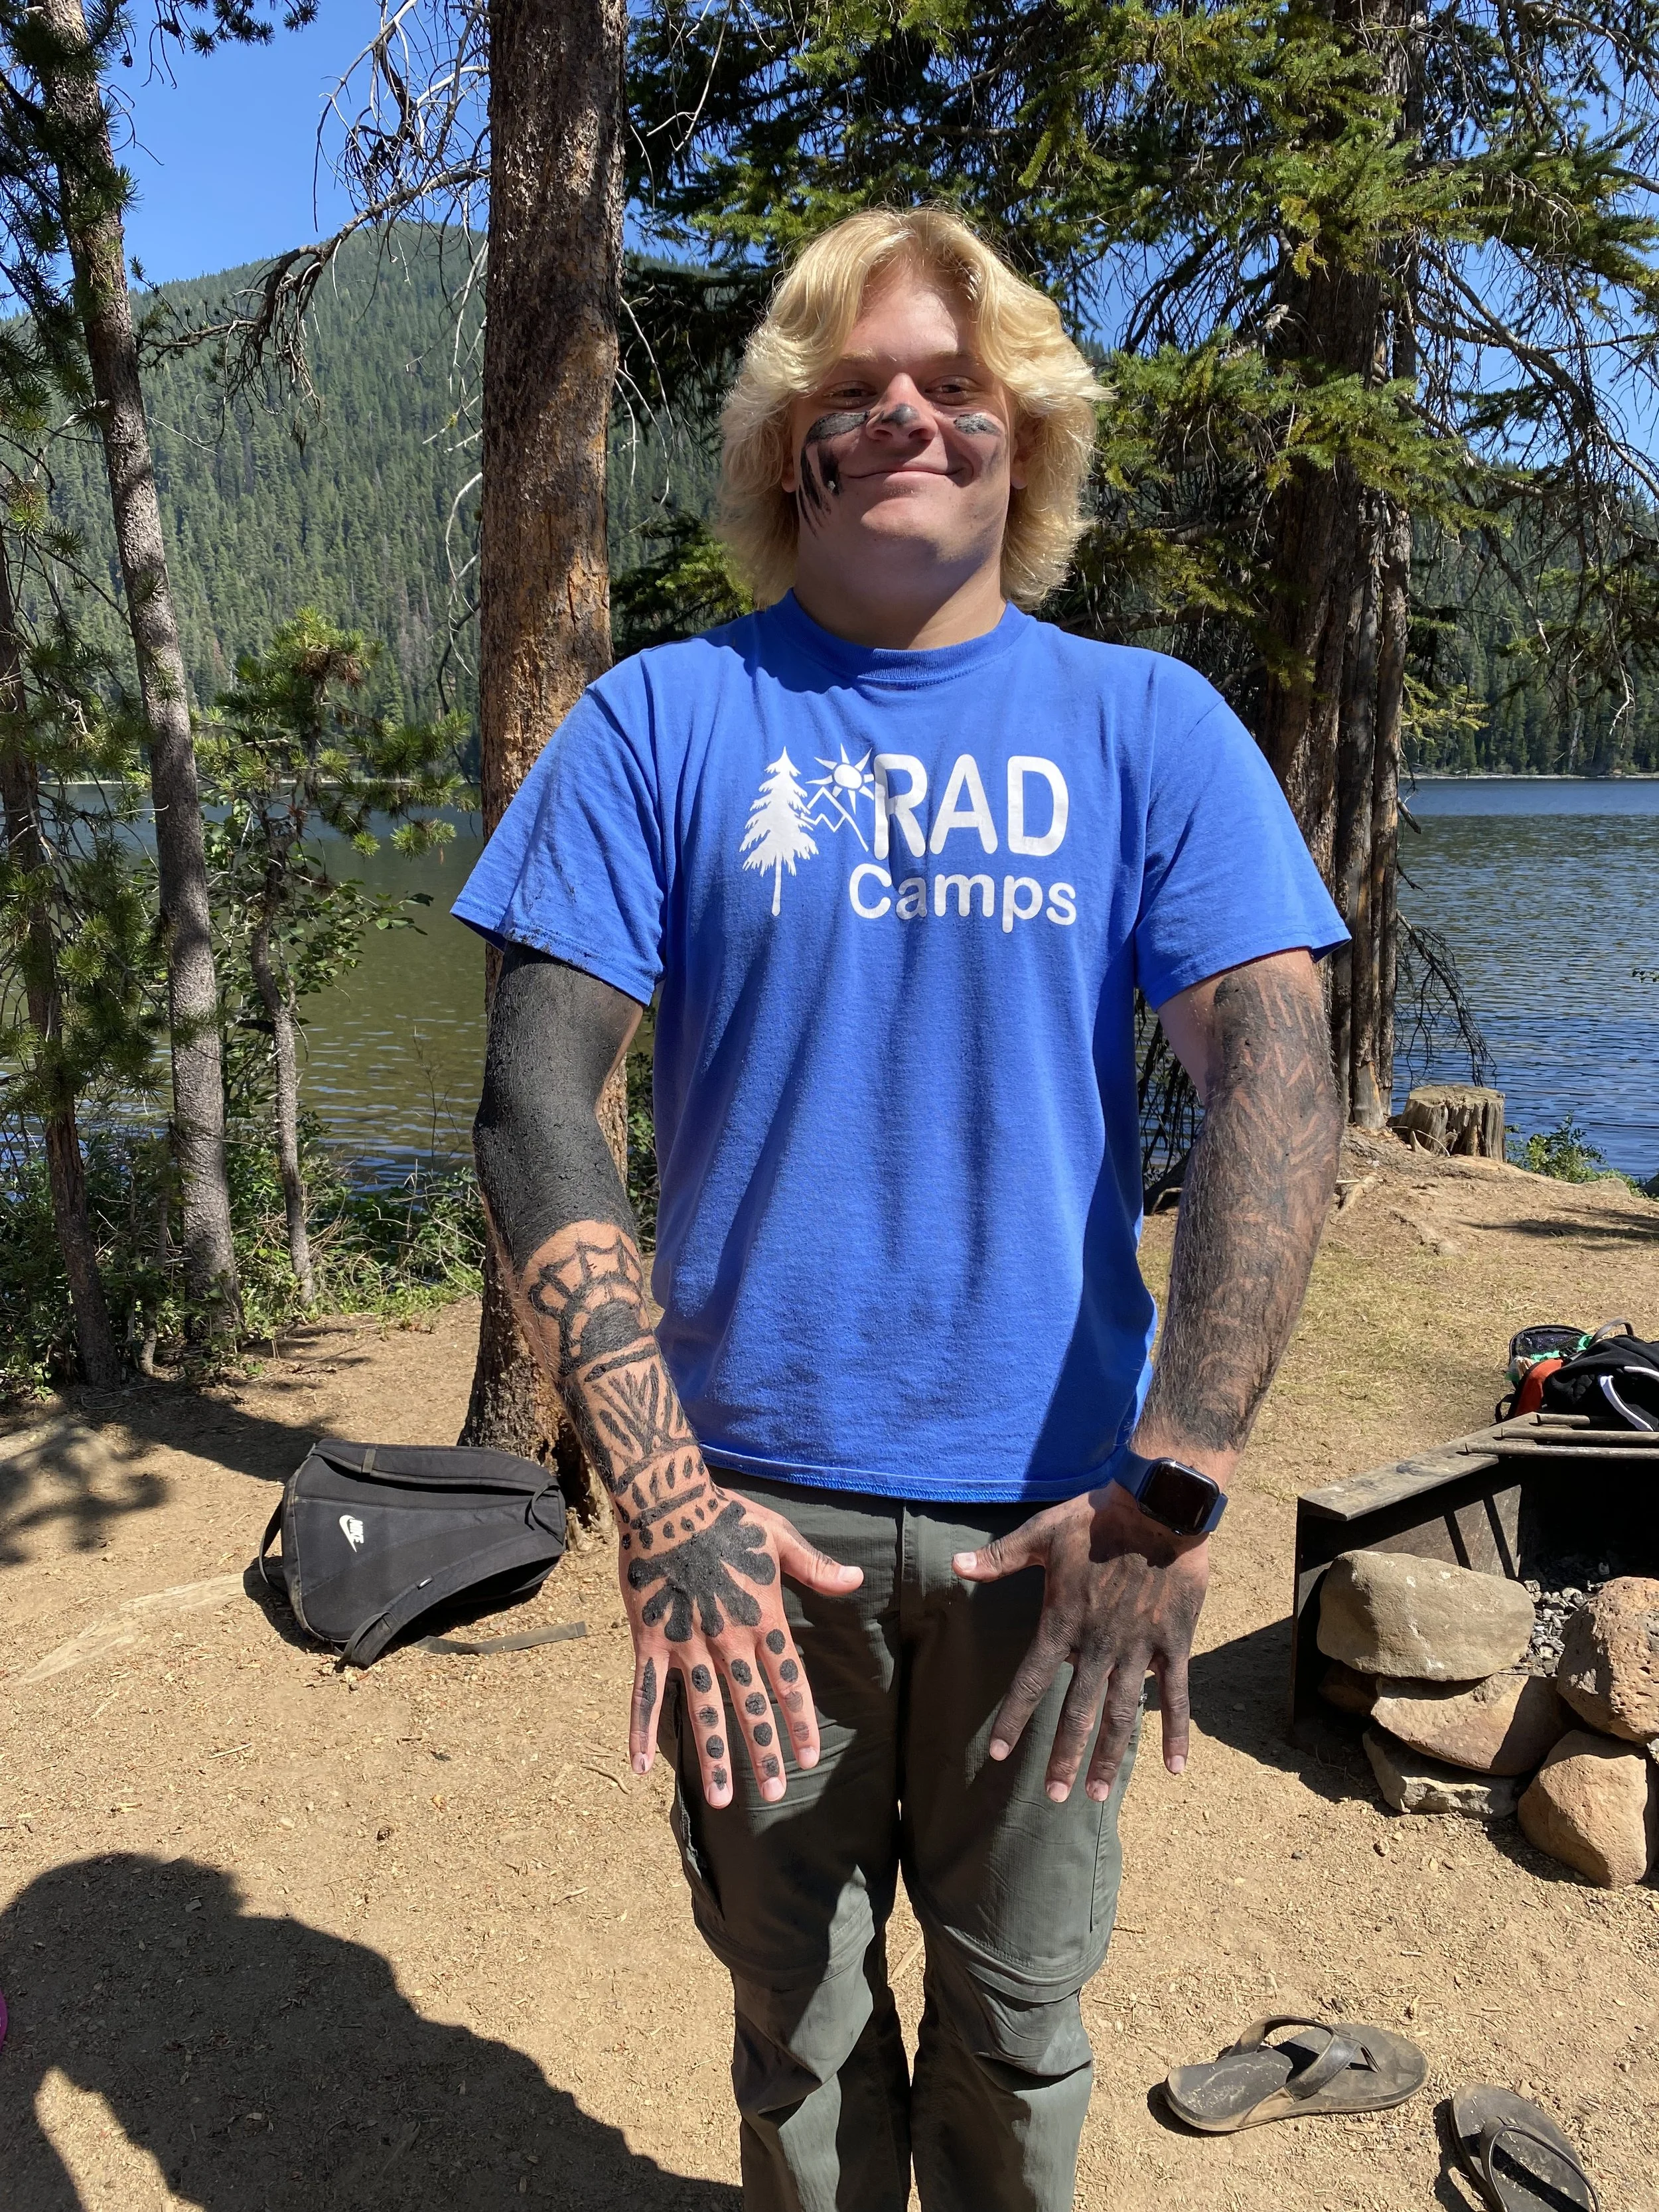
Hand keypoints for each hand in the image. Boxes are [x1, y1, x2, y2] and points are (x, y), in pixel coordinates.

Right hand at [621, 1485, 862, 1807]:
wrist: (667, 1501)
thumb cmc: (727, 1516)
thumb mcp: (779, 1537)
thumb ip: (815, 1567)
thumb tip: (856, 1581)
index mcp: (762, 1618)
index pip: (789, 1680)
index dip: (799, 1719)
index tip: (809, 1756)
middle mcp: (728, 1639)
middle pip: (751, 1705)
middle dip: (764, 1751)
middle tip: (776, 1793)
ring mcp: (686, 1643)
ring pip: (703, 1709)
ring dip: (713, 1756)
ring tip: (722, 1800)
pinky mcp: (650, 1640)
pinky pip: (646, 1691)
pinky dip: (642, 1728)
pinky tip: (641, 1766)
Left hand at [953, 1482, 1210, 1801]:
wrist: (1160, 1505)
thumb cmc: (1097, 1517)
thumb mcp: (1043, 1533)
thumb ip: (1001, 1557)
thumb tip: (956, 1565)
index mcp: (1063, 1621)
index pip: (1031, 1681)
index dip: (1013, 1719)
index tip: (996, 1754)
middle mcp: (1099, 1644)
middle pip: (1077, 1712)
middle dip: (1065, 1757)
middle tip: (1053, 1796)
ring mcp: (1139, 1646)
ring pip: (1122, 1714)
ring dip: (1110, 1757)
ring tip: (1099, 1795)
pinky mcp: (1174, 1643)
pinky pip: (1177, 1696)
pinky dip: (1177, 1733)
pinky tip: (1175, 1770)